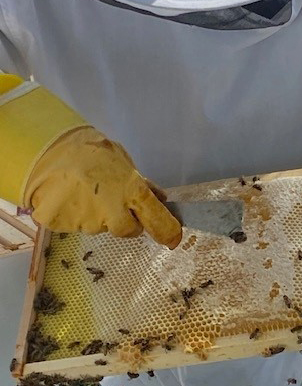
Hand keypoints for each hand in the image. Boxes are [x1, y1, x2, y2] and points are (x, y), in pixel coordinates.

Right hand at [25, 126, 181, 247]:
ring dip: (99, 216)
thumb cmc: (89, 151)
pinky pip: (77, 226)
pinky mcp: (62, 226)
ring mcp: (86, 221)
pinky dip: (76, 216)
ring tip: (85, 192)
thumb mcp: (123, 162)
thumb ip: (143, 184)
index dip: (168, 232)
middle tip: (112, 200)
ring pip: (102, 228)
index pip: (158, 221)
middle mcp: (112, 210)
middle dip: (126, 220)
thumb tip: (160, 199)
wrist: (43, 147)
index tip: (173, 238)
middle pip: (129, 231)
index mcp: (132, 191)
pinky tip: (69, 197)